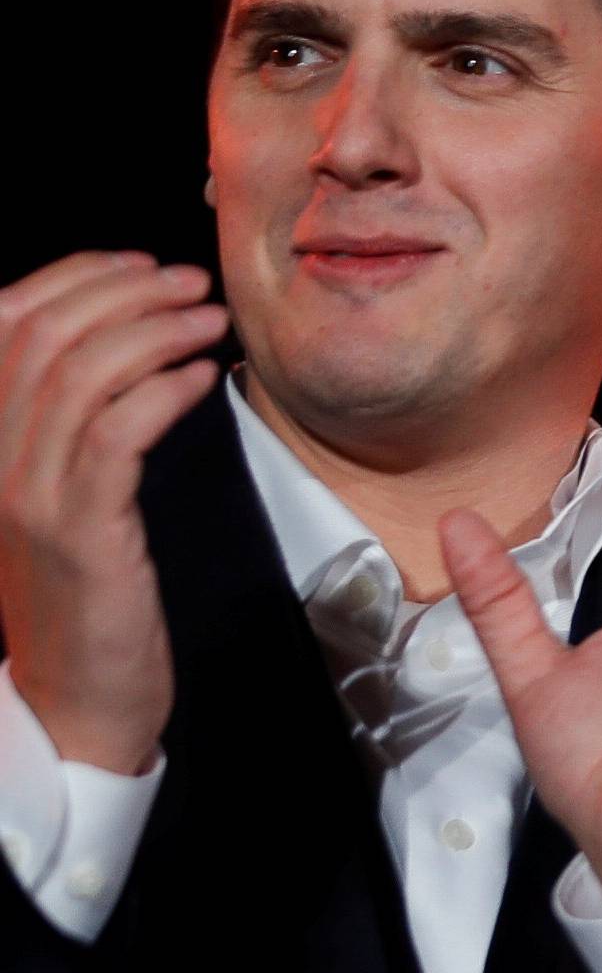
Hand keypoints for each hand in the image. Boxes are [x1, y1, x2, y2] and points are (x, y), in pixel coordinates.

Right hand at [0, 251, 228, 772]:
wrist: (78, 706)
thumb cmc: (90, 603)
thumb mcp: (68, 502)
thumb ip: (74, 431)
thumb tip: (124, 351)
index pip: (5, 322)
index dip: (74, 277)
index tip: (141, 266)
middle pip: (43, 334)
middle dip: (124, 291)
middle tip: (191, 284)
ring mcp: (31, 495)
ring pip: (79, 373)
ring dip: (156, 330)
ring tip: (211, 321)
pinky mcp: (82, 533)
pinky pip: (117, 433)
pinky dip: (165, 390)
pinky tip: (205, 379)